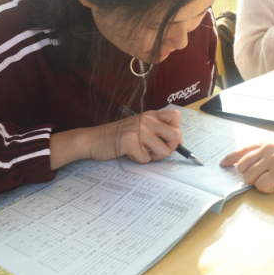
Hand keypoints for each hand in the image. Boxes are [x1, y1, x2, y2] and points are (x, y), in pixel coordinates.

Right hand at [50, 109, 183, 169]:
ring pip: (163, 151)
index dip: (176, 131)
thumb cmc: (119, 135)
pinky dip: (139, 160)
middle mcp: (147, 120)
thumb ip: (158, 130)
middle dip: (170, 148)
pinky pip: (146, 159)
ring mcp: (139, 130)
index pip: (176, 116)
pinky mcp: (130, 142)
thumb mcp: (140, 126)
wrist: (93, 139)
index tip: (170, 140)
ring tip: (140, 151)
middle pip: (176, 135)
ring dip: (153, 156)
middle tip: (156, 151)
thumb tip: (179, 140)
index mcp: (151, 115)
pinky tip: (129, 153)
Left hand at [220, 139, 273, 193]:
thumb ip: (268, 151)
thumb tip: (254, 164)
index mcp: (266, 142)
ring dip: (259, 183)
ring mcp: (272, 161)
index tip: (224, 164)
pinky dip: (268, 189)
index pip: (241, 150)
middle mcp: (266, 150)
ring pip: (250, 178)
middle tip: (263, 178)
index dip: (230, 159)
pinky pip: (262, 186)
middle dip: (249, 176)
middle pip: (243, 168)